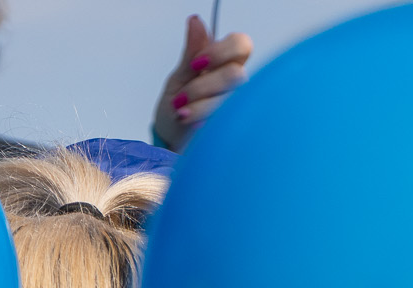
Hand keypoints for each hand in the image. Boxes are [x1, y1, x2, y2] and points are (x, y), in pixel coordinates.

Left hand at [152, 14, 254, 152]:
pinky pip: (230, 120)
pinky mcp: (236, 127)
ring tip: (181, 114)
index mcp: (224, 64)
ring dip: (201, 106)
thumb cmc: (176, 108)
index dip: (222, 52)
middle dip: (203, 86)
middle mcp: (236, 84)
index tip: (197, 64)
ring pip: (232, 99)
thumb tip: (195, 21)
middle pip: (236, 74)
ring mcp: (238, 106)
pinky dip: (207, 121)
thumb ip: (191, 52)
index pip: (241, 45)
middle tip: (181, 98)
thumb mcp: (178, 78)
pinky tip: (195, 125)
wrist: (170, 141)